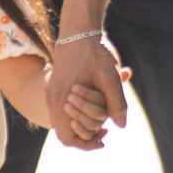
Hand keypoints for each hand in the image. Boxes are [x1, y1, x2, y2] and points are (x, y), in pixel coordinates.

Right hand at [46, 36, 127, 150]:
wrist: (79, 29)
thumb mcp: (110, 77)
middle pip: (65, 132)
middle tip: (105, 130)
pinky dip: (79, 111)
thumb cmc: (95, 52)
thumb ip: (116, 103)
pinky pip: (64, 108)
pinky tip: (97, 103)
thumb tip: (120, 125)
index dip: (85, 144)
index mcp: (62, 99)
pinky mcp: (55, 85)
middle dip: (87, 133)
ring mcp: (52, 91)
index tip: (103, 140)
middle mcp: (52, 98)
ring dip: (84, 121)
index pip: (67, 137)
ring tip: (103, 117)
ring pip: (64, 120)